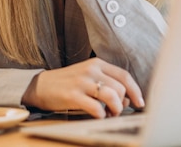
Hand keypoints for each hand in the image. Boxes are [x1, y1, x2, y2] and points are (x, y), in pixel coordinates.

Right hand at [21, 58, 144, 118]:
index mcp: (97, 63)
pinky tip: (98, 116)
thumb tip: (126, 100)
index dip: (136, 91)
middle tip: (117, 112)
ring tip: (110, 114)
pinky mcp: (73, 95)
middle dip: (123, 103)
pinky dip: (101, 115)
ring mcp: (82, 82)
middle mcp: (91, 70)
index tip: (140, 103)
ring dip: (115, 110)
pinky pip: (96, 108)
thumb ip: (106, 83)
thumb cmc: (68, 83)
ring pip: (111, 96)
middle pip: (120, 88)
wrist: (41, 86)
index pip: (124, 75)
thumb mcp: (88, 76)